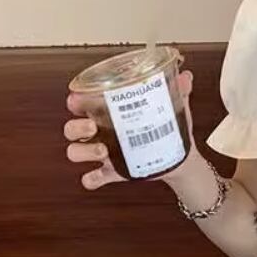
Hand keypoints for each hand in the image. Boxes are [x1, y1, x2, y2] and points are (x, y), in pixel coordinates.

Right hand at [64, 70, 194, 189]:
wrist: (179, 157)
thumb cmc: (168, 128)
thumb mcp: (171, 106)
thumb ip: (178, 90)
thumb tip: (185, 77)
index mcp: (109, 111)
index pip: (82, 103)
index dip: (76, 100)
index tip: (78, 98)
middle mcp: (101, 131)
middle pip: (71, 128)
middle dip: (76, 127)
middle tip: (92, 127)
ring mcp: (103, 153)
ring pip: (75, 152)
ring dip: (83, 152)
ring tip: (103, 151)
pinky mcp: (111, 172)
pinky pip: (91, 178)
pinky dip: (92, 179)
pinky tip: (100, 176)